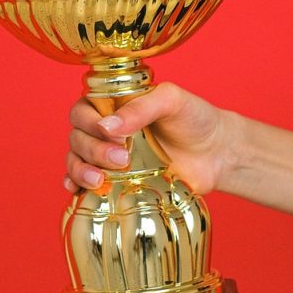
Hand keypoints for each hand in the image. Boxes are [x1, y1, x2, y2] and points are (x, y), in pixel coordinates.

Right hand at [64, 82, 234, 194]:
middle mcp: (106, 131)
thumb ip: (141, 107)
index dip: (89, 123)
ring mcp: (108, 158)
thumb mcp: (172, 100)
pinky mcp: (116, 182)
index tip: (113, 134)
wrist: (217, 154)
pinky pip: (84, 184)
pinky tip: (76, 191)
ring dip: (80, 170)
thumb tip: (107, 126)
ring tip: (99, 180)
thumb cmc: (195, 119)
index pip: (82, 110)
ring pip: (76, 161)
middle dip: (92, 149)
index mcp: (114, 105)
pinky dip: (75, 187)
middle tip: (122, 158)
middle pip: (78, 138)